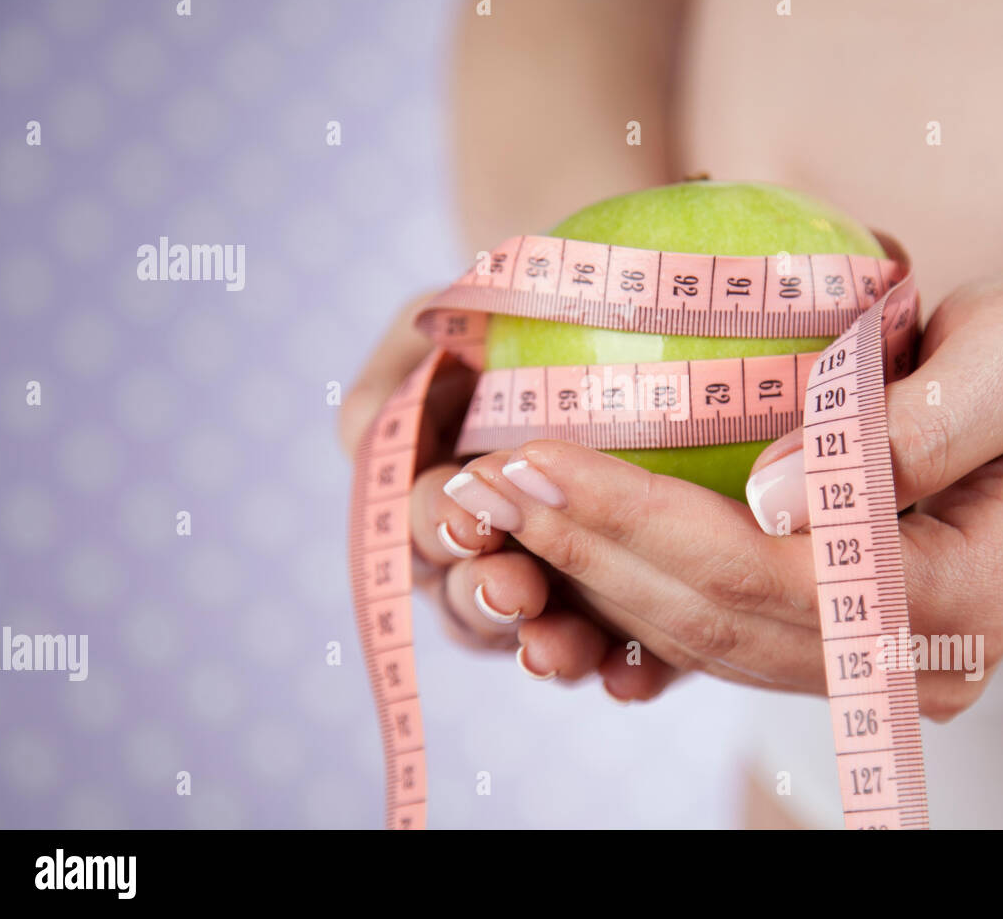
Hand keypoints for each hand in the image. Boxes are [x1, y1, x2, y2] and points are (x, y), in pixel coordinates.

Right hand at [338, 294, 679, 696]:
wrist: (605, 321)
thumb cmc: (508, 326)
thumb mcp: (437, 331)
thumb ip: (394, 387)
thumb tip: (366, 437)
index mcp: (441, 497)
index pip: (424, 527)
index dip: (436, 530)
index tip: (466, 521)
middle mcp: (492, 554)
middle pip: (471, 599)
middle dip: (485, 597)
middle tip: (513, 588)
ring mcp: (560, 586)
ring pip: (538, 638)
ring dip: (544, 646)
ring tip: (558, 645)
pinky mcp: (635, 606)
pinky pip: (626, 655)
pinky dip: (624, 674)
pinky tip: (631, 680)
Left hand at [444, 278, 1002, 718]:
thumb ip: (913, 432)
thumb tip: (774, 498)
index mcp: (945, 607)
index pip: (752, 572)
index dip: (630, 519)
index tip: (527, 457)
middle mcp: (900, 663)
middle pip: (706, 616)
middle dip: (579, 551)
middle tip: (476, 484)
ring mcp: (867, 662)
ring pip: (695, 634)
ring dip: (586, 571)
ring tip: (495, 507)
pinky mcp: (836, 636)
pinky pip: (712, 623)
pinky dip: (631, 582)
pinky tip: (559, 537)